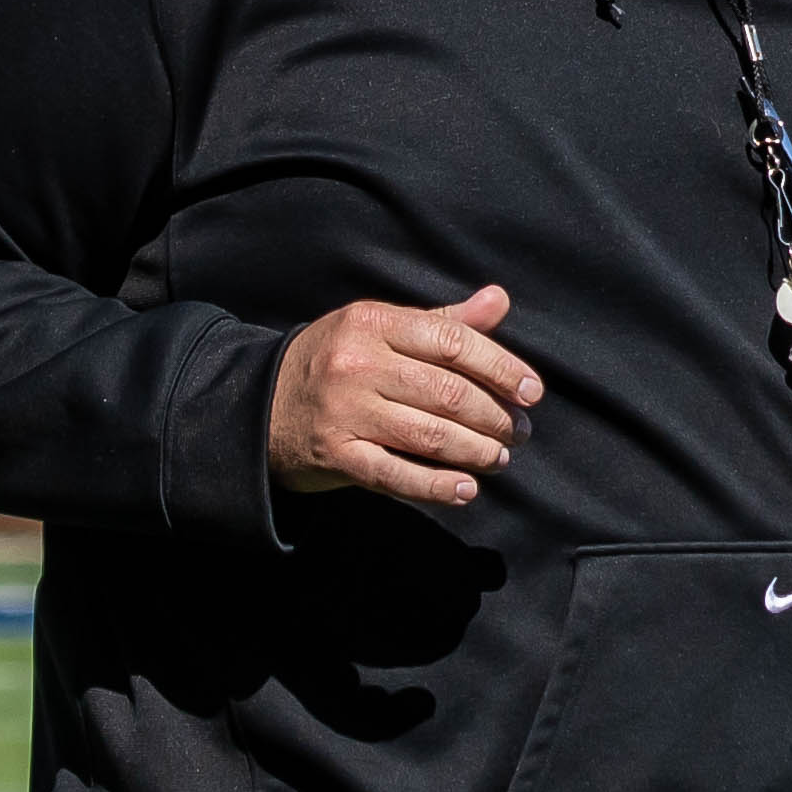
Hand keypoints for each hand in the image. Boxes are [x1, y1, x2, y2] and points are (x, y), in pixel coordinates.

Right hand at [270, 286, 541, 507]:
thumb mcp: (382, 328)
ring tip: (500, 457)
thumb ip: (443, 320)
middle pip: (447, 392)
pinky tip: (467, 489)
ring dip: (476, 451)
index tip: (532, 393)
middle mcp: (357, 363)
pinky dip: (437, 486)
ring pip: (428, 435)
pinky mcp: (335, 454)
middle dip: (495, 416)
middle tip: (520, 431)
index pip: (453, 342)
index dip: (502, 368)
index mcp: (373, 321)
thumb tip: (499, 301)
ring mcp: (344, 411)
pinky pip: (396, 475)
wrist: (259, 405)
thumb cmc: (337, 362)